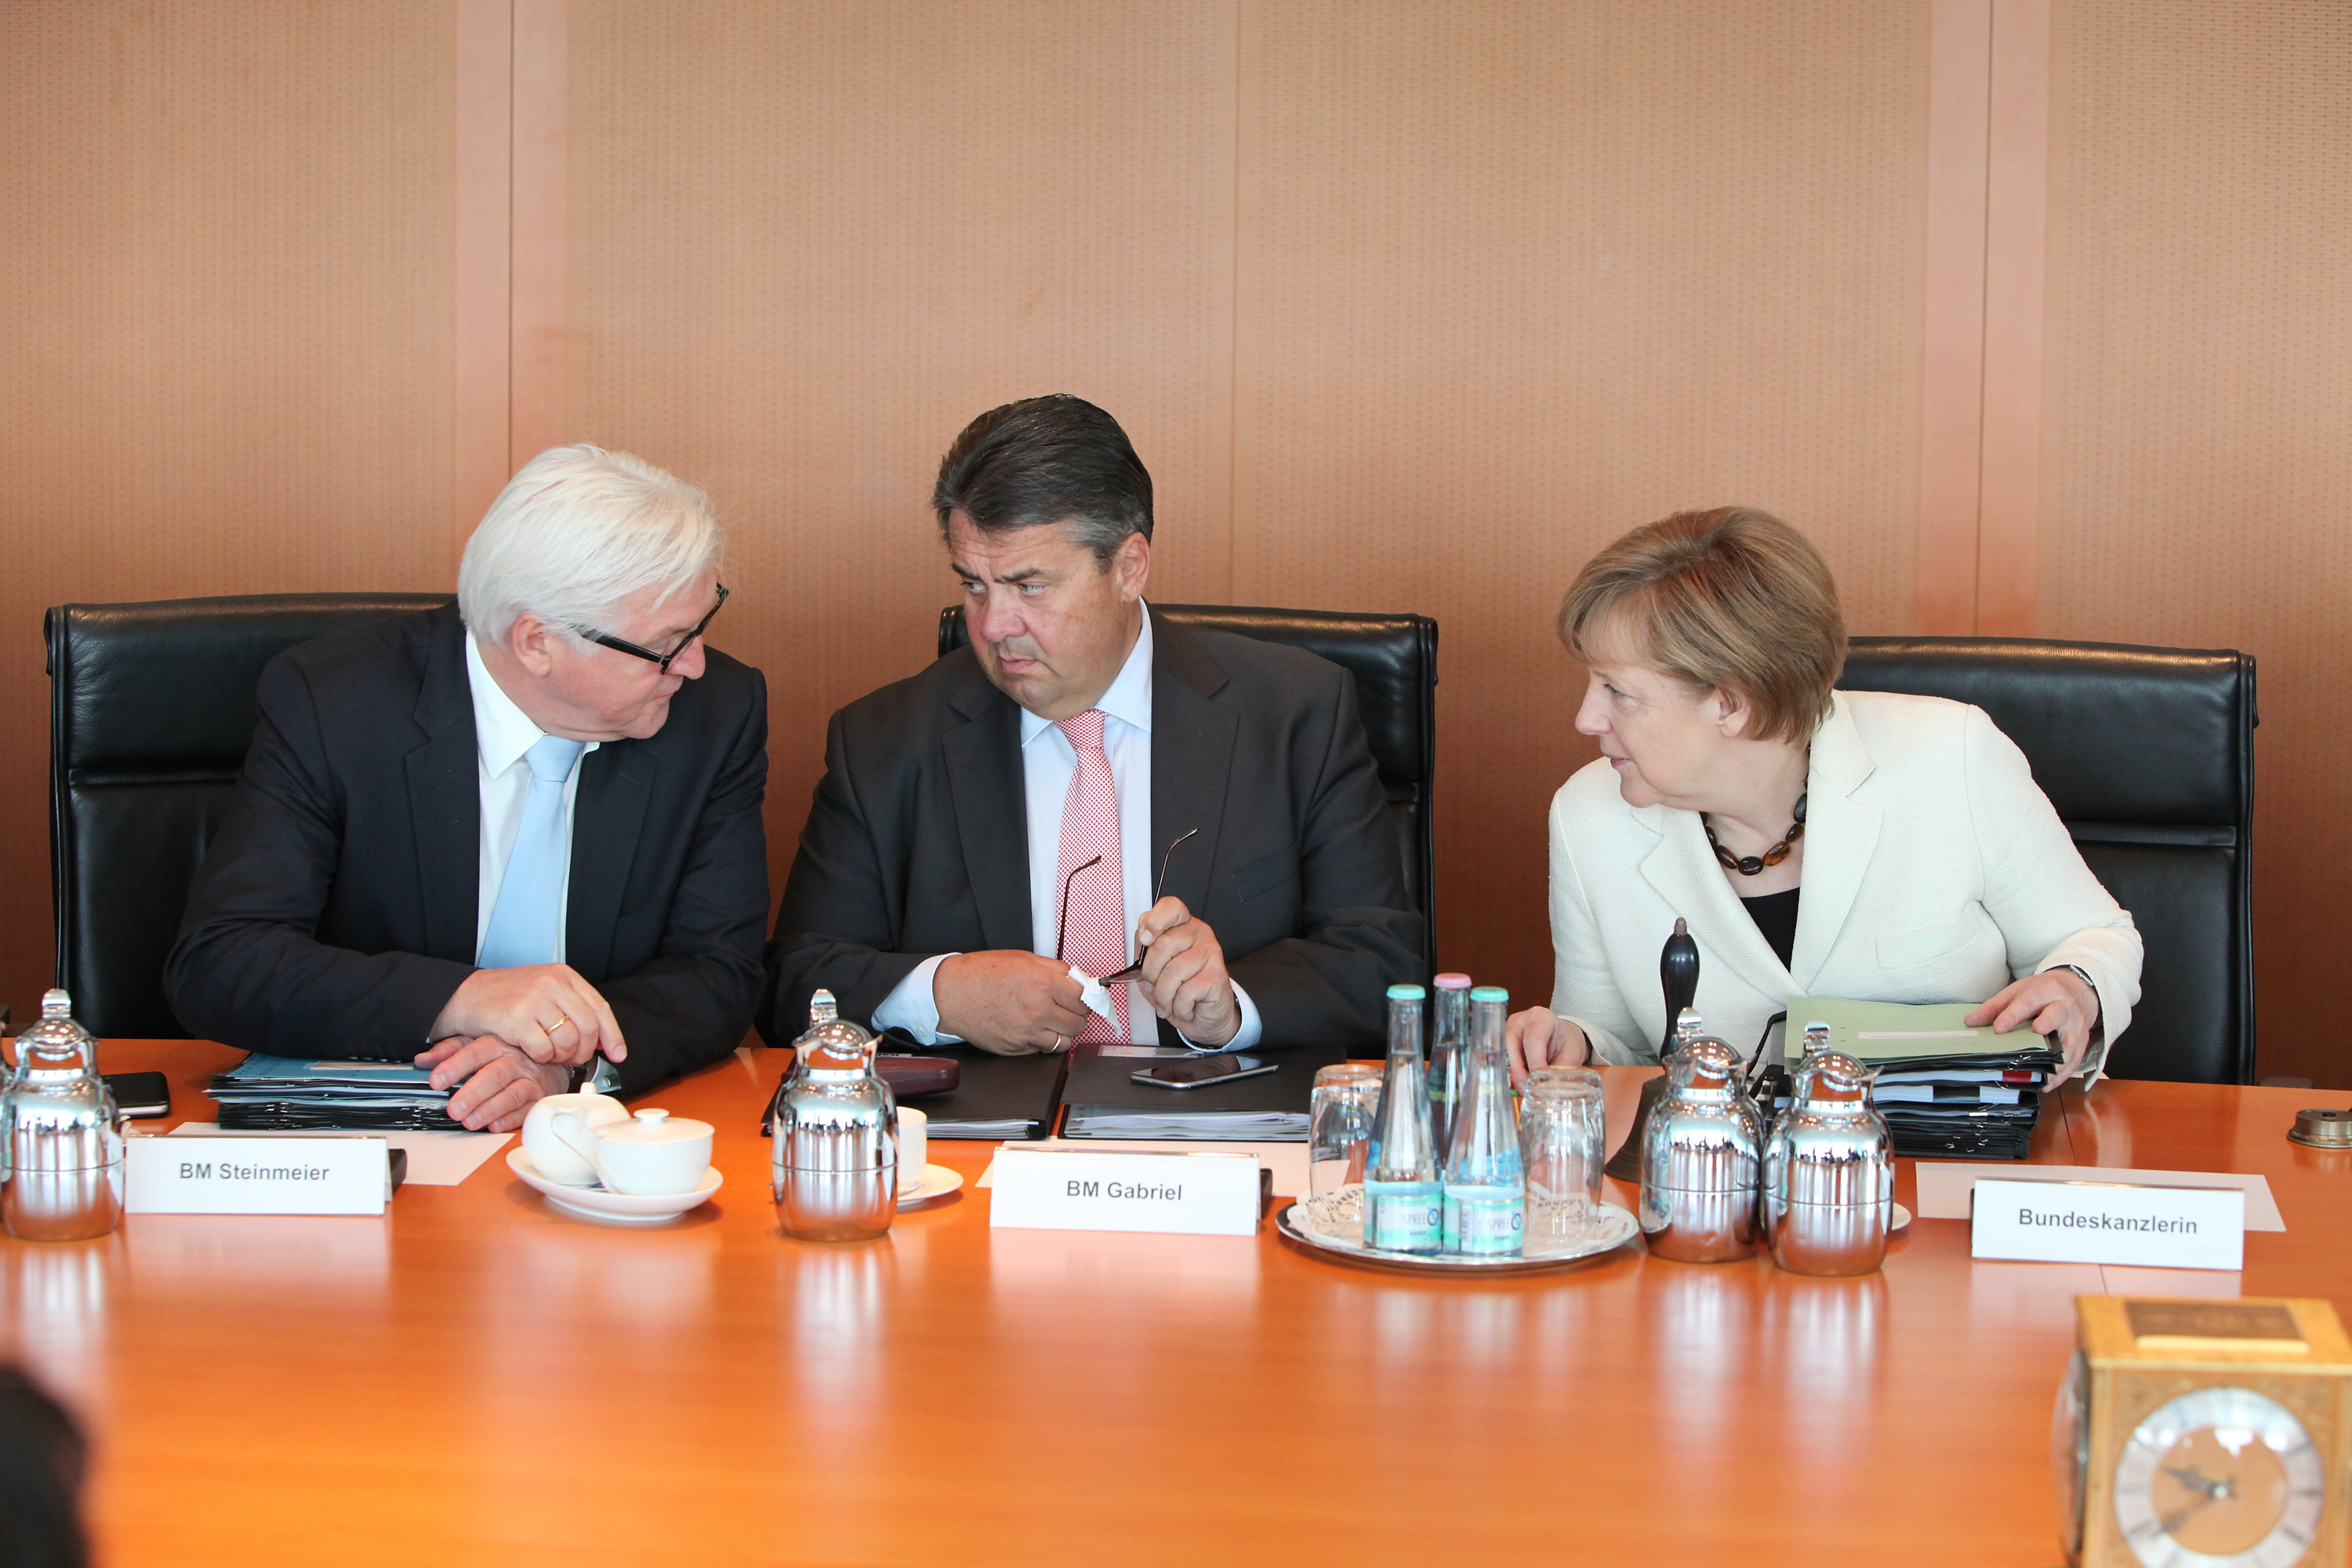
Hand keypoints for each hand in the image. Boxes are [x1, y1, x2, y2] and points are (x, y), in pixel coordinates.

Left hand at [414, 1035, 570, 1131]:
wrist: (552, 1058)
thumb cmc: (509, 1054)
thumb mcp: (477, 1045)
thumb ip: (450, 1051)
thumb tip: (422, 1059)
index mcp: (496, 1045)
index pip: (474, 1053)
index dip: (454, 1066)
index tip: (436, 1081)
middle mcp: (515, 1060)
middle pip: (495, 1074)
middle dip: (473, 1093)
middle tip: (454, 1109)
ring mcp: (530, 1079)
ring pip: (512, 1094)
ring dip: (489, 1109)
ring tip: (470, 1122)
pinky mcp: (540, 1097)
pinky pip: (527, 1110)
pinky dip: (511, 1120)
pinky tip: (495, 1126)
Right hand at [429, 964, 622, 1067]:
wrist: (465, 995)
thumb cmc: (507, 997)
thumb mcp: (545, 991)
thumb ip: (573, 1008)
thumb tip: (604, 1040)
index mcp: (564, 975)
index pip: (600, 1008)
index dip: (612, 1035)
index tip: (618, 1054)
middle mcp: (552, 984)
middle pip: (588, 1028)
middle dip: (585, 1051)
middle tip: (573, 1058)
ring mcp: (534, 1000)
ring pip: (568, 1041)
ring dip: (562, 1056)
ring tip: (550, 1053)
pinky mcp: (516, 1020)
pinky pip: (543, 1050)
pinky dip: (541, 1057)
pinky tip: (532, 1051)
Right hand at [933, 950, 1090, 1054]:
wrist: (951, 994)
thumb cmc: (981, 974)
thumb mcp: (1022, 959)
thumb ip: (1054, 969)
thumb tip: (1078, 979)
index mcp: (1043, 984)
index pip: (1085, 998)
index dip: (1086, 998)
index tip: (1085, 998)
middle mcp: (1038, 1010)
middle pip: (1079, 1022)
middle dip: (1076, 1015)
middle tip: (1067, 1009)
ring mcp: (1028, 1032)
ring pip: (1065, 1041)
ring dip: (1063, 1032)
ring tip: (1051, 1020)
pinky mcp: (1017, 1048)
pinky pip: (1043, 1050)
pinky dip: (1043, 1042)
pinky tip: (1033, 1028)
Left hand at [1135, 897, 1238, 1046]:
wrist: (1205, 1013)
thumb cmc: (1180, 988)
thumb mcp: (1157, 968)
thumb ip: (1147, 951)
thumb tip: (1143, 939)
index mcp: (1182, 926)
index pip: (1171, 907)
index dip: (1154, 921)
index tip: (1145, 939)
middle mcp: (1199, 934)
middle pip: (1163, 945)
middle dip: (1150, 974)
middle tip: (1154, 987)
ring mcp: (1211, 953)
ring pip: (1173, 972)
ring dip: (1163, 996)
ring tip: (1167, 1002)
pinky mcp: (1217, 975)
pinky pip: (1185, 992)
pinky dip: (1178, 1007)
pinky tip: (1184, 1007)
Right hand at [1504, 1006, 1589, 1085]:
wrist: (1561, 1035)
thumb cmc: (1566, 1042)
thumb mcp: (1572, 1054)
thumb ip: (1560, 1070)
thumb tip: (1551, 1089)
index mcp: (1540, 1017)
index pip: (1533, 1040)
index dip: (1534, 1063)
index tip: (1539, 1083)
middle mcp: (1520, 1021)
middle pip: (1511, 1046)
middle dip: (1518, 1072)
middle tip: (1528, 1090)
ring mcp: (1507, 1030)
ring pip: (1502, 1054)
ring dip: (1512, 1074)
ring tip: (1525, 1090)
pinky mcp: (1501, 1042)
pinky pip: (1500, 1059)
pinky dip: (1509, 1074)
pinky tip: (1520, 1085)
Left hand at [1966, 967, 2100, 1085]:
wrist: (2076, 990)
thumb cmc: (2041, 992)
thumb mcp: (2017, 992)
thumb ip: (1994, 1007)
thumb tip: (1970, 1022)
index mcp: (2046, 990)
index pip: (2028, 1002)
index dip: (2013, 1015)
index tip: (1999, 1028)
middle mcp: (2065, 1006)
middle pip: (2057, 1015)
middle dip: (2047, 1023)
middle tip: (2036, 1033)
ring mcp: (2077, 1025)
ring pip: (2070, 1043)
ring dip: (2056, 1061)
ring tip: (2039, 1076)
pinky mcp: (2083, 1041)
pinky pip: (2075, 1060)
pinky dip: (2062, 1074)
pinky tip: (2047, 1084)